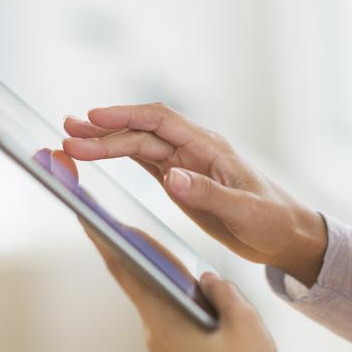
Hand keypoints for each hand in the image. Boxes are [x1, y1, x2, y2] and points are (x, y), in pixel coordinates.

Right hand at [63, 103, 325, 285]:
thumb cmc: (272, 219)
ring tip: (72, 139)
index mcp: (210, 148)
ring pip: (139, 145)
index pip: (161, 122)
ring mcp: (185, 164)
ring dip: (106, 142)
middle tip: (68, 135)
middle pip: (142, 133)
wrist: (283, 234)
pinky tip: (99, 152)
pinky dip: (120, 156)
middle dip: (104, 133)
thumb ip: (209, 194)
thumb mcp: (245, 211)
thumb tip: (171, 177)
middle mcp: (193, 150)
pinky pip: (145, 162)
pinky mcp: (180, 181)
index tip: (95, 119)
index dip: (126, 117)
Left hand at [86, 228, 281, 351]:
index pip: (126, 273)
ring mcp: (166, 347)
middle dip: (128, 251)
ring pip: (157, 300)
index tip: (90, 221)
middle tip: (115, 221)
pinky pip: (170, 317)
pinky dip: (172, 296)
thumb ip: (223, 292)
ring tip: (156, 247)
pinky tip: (189, 286)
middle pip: (138, 283)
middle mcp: (157, 335)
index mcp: (165, 323)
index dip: (106, 243)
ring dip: (157, 274)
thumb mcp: (244, 324)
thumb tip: (209, 280)